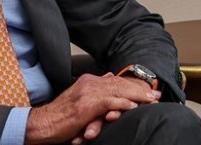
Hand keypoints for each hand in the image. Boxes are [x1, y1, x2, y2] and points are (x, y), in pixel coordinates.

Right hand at [25, 73, 160, 143]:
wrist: (44, 123)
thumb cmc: (61, 115)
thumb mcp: (79, 97)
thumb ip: (95, 87)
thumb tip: (109, 76)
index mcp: (89, 80)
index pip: (116, 80)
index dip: (134, 85)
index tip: (149, 90)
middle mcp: (90, 83)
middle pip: (121, 83)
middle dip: (140, 89)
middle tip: (156, 94)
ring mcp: (89, 92)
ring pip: (118, 91)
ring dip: (137, 96)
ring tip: (151, 100)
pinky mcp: (87, 104)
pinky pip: (110, 102)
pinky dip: (123, 104)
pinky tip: (133, 107)